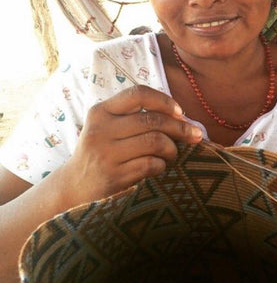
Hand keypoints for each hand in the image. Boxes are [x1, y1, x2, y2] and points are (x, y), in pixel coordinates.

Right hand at [59, 85, 201, 205]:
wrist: (74, 188)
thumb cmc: (102, 153)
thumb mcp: (108, 128)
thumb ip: (136, 117)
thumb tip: (183, 117)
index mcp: (101, 111)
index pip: (138, 94)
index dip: (165, 100)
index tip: (180, 112)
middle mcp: (100, 129)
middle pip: (152, 120)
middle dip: (180, 127)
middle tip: (195, 135)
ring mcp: (106, 154)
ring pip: (155, 141)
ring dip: (172, 148)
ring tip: (173, 154)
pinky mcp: (113, 176)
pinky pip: (151, 164)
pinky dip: (162, 165)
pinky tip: (159, 167)